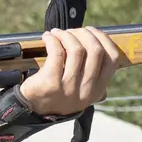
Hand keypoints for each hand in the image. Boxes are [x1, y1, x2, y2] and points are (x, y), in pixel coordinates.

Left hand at [0, 26, 120, 136]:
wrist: (29, 110)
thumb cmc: (55, 95)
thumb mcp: (80, 91)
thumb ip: (93, 75)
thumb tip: (101, 44)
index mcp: (97, 90)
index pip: (112, 59)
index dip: (103, 39)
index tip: (91, 31)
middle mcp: (85, 90)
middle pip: (95, 50)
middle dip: (83, 34)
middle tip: (71, 31)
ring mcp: (68, 87)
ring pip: (76, 49)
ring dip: (66, 35)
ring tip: (57, 33)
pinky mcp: (51, 82)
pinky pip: (57, 52)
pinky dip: (53, 40)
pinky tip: (48, 37)